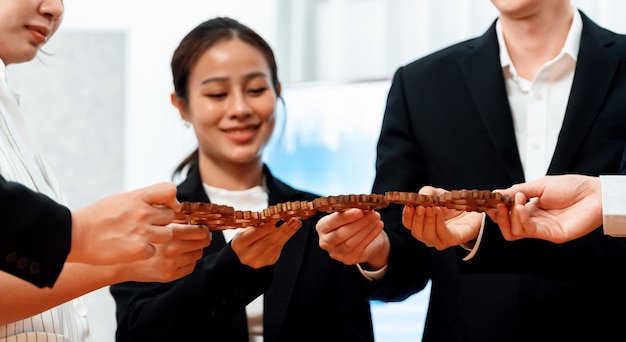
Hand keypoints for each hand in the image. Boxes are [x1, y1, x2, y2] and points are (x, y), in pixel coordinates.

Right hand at [68, 182, 181, 264]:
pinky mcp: (139, 249)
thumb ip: (141, 200)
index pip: (169, 190)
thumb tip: (163, 201)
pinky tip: (131, 249)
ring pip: (168, 234)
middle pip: (170, 216)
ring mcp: (142, 231)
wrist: (74, 236)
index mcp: (137, 197)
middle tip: (147, 227)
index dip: (171, 200)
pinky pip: (154, 250)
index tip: (167, 207)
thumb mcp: (119, 200)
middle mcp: (142, 212)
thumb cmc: (95, 218)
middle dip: (162, 222)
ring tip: (140, 238)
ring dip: (157, 238)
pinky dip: (145, 252)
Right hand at [117, 223, 210, 281]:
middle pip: (203, 242)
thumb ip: (173, 220)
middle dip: (201, 238)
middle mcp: (172, 249)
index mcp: (169, 233)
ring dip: (193, 249)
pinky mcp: (168, 276)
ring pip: (197, 254)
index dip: (203, 228)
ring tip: (182, 246)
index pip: (200, 231)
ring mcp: (170, 264)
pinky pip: (190, 267)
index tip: (202, 227)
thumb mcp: (152, 221)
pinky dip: (187, 261)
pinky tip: (177, 257)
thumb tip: (192, 218)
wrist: (117, 259)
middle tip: (197, 235)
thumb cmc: (134, 237)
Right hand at [231, 218, 301, 268]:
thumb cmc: (246, 237)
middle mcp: (247, 255)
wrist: (244, 255)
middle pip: (269, 241)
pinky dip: (285, 237)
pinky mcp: (268, 261)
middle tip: (294, 221)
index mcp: (239, 243)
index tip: (278, 218)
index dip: (268, 226)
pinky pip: (278, 248)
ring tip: (296, 223)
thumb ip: (260, 225)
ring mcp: (259, 261)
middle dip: (283, 230)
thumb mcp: (247, 229)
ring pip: (276, 245)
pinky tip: (292, 229)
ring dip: (288, 233)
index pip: (255, 234)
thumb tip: (276, 218)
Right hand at [316, 209, 388, 269]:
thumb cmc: (350, 223)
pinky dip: (371, 235)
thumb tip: (363, 206)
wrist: (359, 239)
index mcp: (322, 227)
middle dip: (358, 223)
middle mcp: (326, 242)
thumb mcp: (347, 216)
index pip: (332, 222)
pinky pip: (361, 247)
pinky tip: (379, 226)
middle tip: (371, 213)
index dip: (345, 217)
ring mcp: (337, 253)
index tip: (359, 211)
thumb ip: (350, 211)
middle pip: (341, 234)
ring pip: (351, 243)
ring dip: (366, 229)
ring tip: (376, 218)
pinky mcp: (349, 259)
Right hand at [403, 186, 482, 249]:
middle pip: (417, 233)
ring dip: (428, 221)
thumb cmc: (450, 203)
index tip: (408, 206)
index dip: (407, 216)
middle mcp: (428, 235)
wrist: (470, 208)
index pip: (408, 224)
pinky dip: (439, 224)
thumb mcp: (436, 194)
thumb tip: (421, 196)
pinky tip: (439, 212)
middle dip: (417, 220)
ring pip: (428, 236)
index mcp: (421, 225)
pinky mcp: (453, 240)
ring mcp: (440, 240)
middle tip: (421, 207)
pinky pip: (443, 236)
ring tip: (432, 208)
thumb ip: (427, 193)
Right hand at [486, 175, 601, 242]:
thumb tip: (496, 193)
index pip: (507, 214)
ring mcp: (542, 229)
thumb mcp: (539, 184)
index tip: (488, 200)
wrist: (595, 193)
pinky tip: (521, 207)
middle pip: (507, 227)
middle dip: (498, 216)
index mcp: (530, 208)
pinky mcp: (551, 235)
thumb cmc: (572, 187)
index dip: (496, 209)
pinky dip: (520, 219)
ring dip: (510, 216)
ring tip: (515, 201)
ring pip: (514, 232)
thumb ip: (518, 189)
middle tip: (496, 204)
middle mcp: (534, 221)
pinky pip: (529, 231)